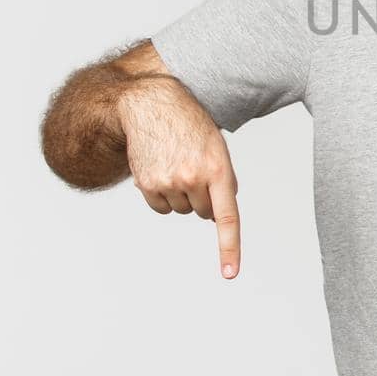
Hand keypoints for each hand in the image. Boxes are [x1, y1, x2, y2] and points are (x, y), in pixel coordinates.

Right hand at [117, 77, 242, 279]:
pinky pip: (162, 208)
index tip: (230, 273)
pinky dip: (164, 196)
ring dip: (183, 195)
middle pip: (204, 213)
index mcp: (217, 168)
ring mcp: (167, 182)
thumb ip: (224, 180)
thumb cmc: (191, 124)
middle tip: (196, 168)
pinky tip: (162, 170)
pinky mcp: (146, 184)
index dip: (229, 248)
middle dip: (204, 197)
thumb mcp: (217, 146)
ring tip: (178, 163)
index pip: (227, 216)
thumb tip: (217, 216)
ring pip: (183, 211)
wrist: (152, 102)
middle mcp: (192, 177)